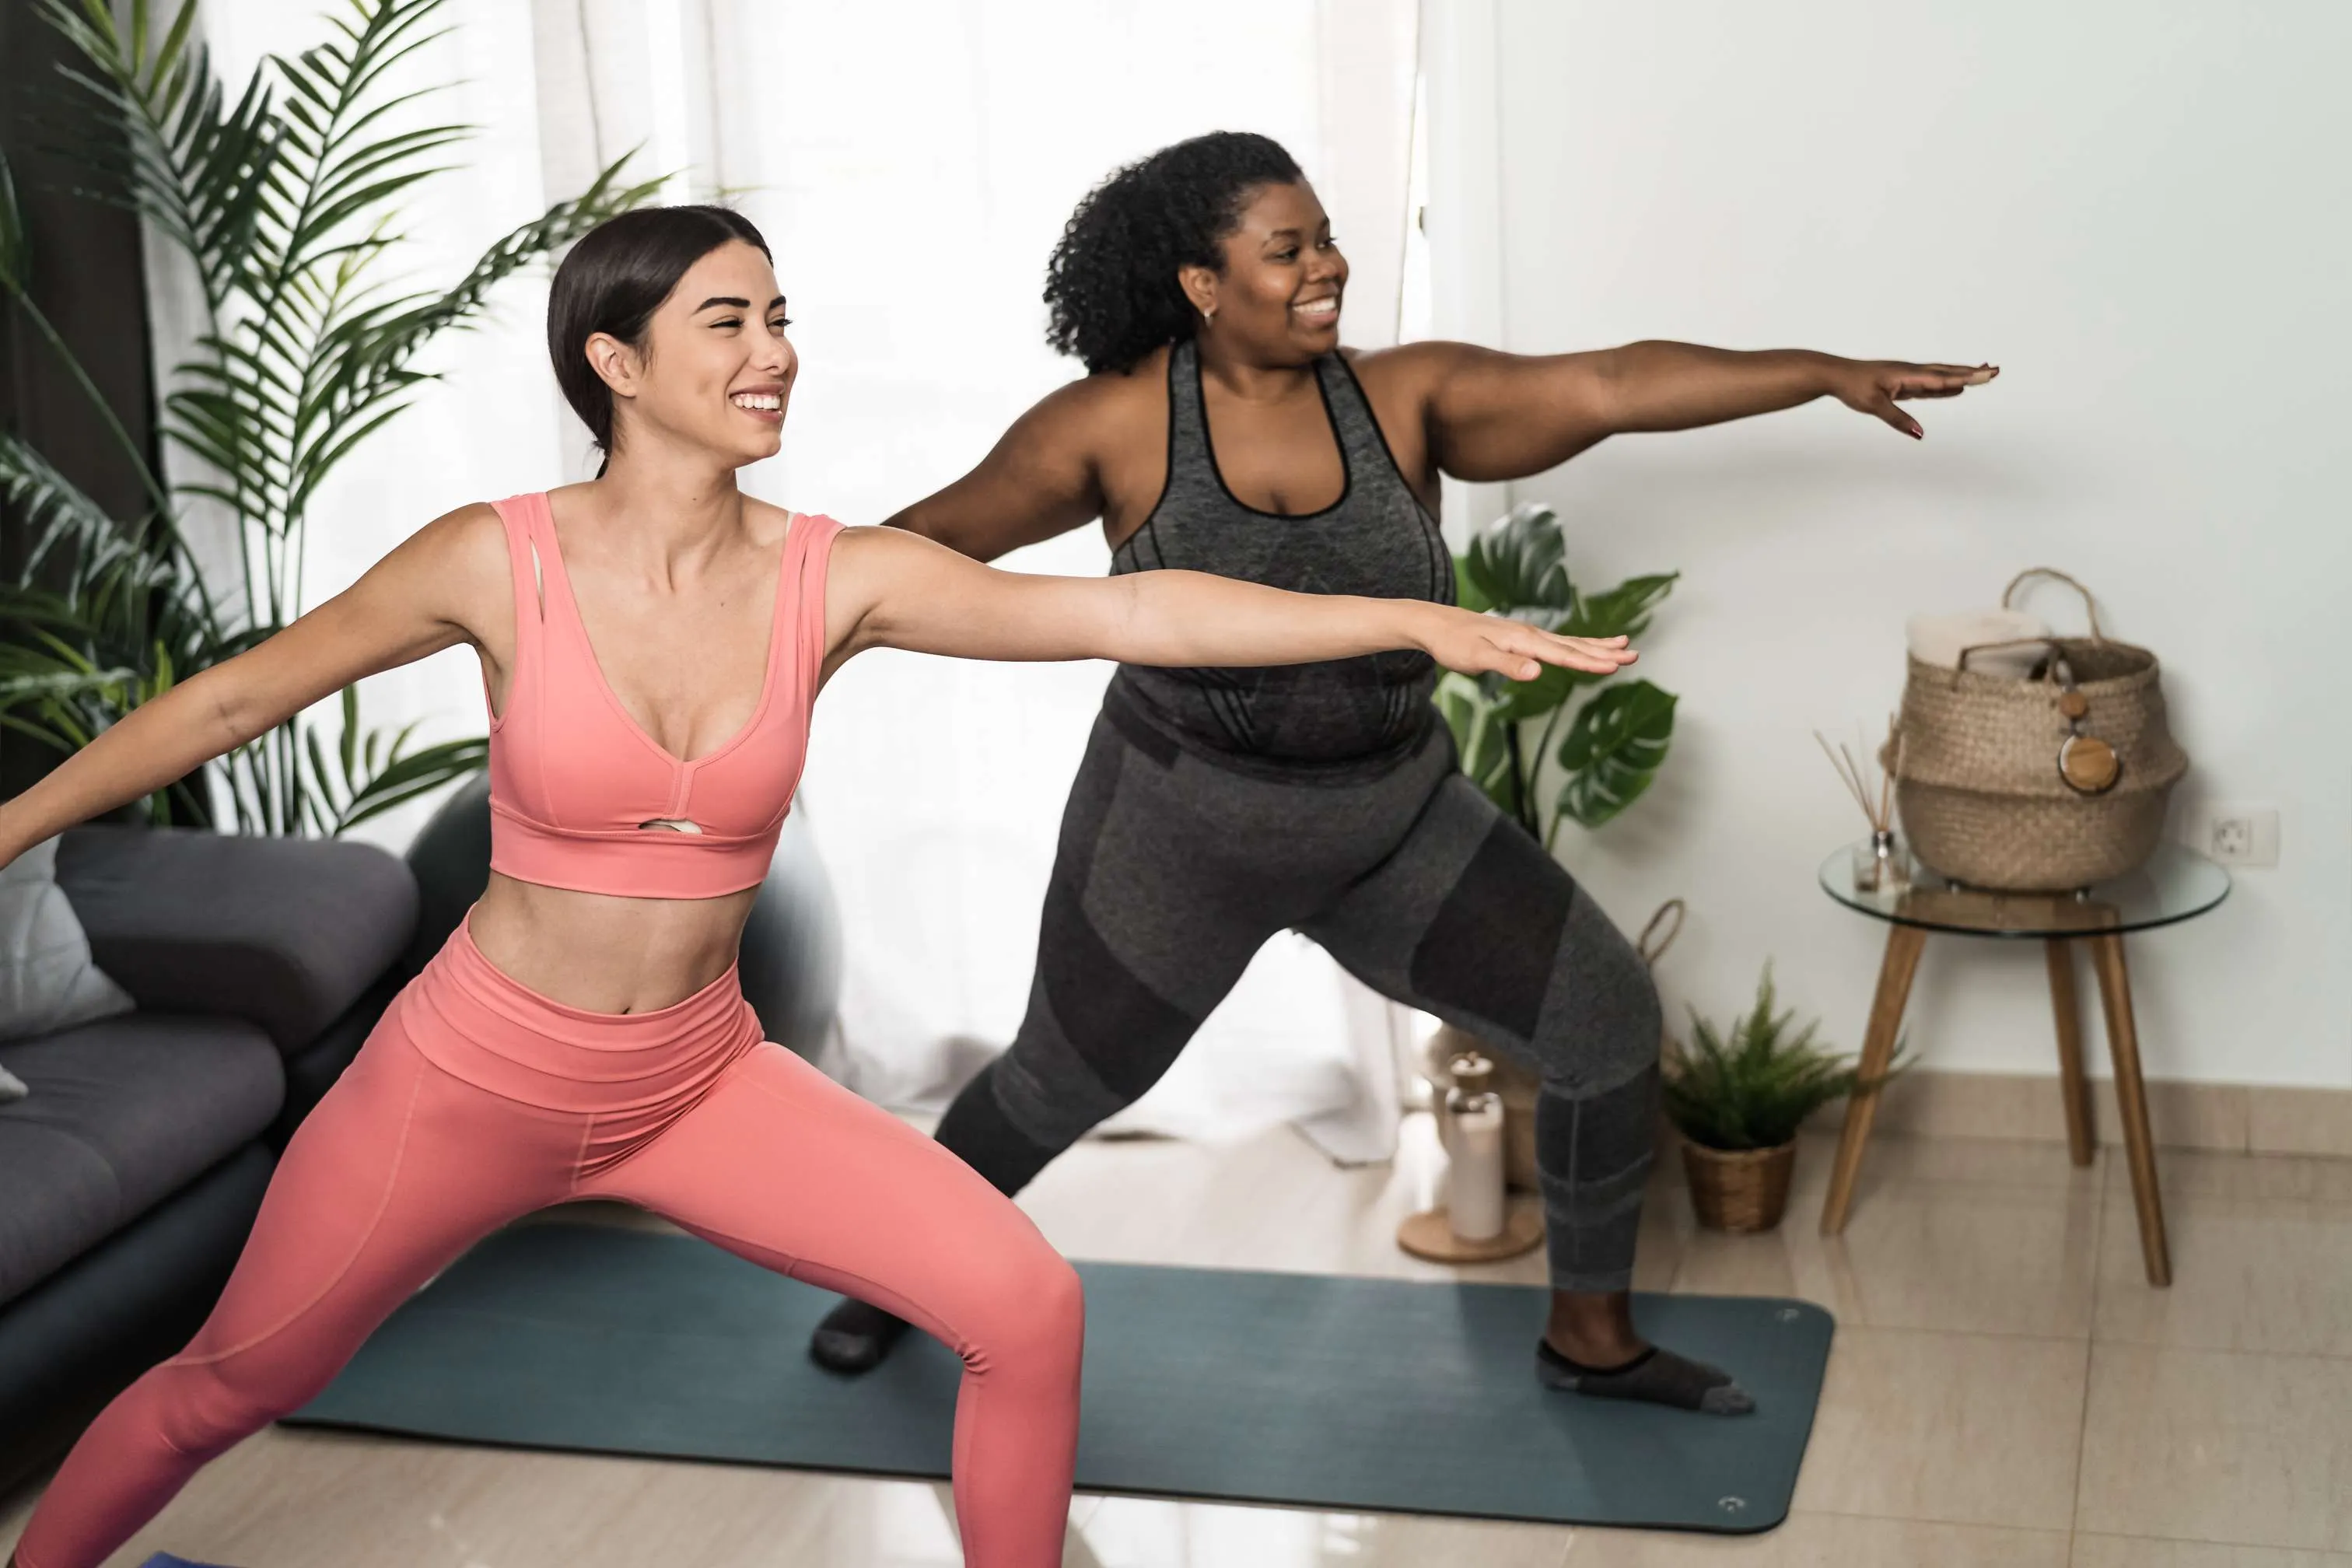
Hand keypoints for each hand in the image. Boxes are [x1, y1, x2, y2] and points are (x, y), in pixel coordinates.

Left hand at [1417, 604, 1638, 681]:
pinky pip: (1558, 642)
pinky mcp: (1522, 638)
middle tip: (1635, 655)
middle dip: (1605, 652)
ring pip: (1570, 641)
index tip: (1615, 666)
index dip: (1590, 662)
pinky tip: (1585, 647)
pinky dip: (1577, 645)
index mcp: (1524, 640)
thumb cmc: (1453, 643)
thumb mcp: (1476, 659)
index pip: (1564, 654)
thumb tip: (1537, 672)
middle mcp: (1531, 634)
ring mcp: (1528, 635)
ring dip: (1597, 646)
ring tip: (1624, 646)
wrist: (1436, 624)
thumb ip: (1507, 665)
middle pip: (1575, 645)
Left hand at [1826, 359, 1997, 438]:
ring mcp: (1907, 377)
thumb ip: (1898, 419)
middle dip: (1971, 372)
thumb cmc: (1853, 387)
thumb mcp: (1875, 405)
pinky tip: (1953, 388)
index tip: (1987, 375)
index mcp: (1907, 375)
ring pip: (1939, 376)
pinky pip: (1928, 385)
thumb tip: (1919, 434)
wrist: (1835, 375)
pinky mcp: (1901, 383)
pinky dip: (1944, 385)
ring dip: (1960, 376)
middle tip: (1994, 371)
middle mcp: (1911, 372)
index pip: (1942, 378)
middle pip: (1947, 373)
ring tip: (1981, 375)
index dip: (1966, 377)